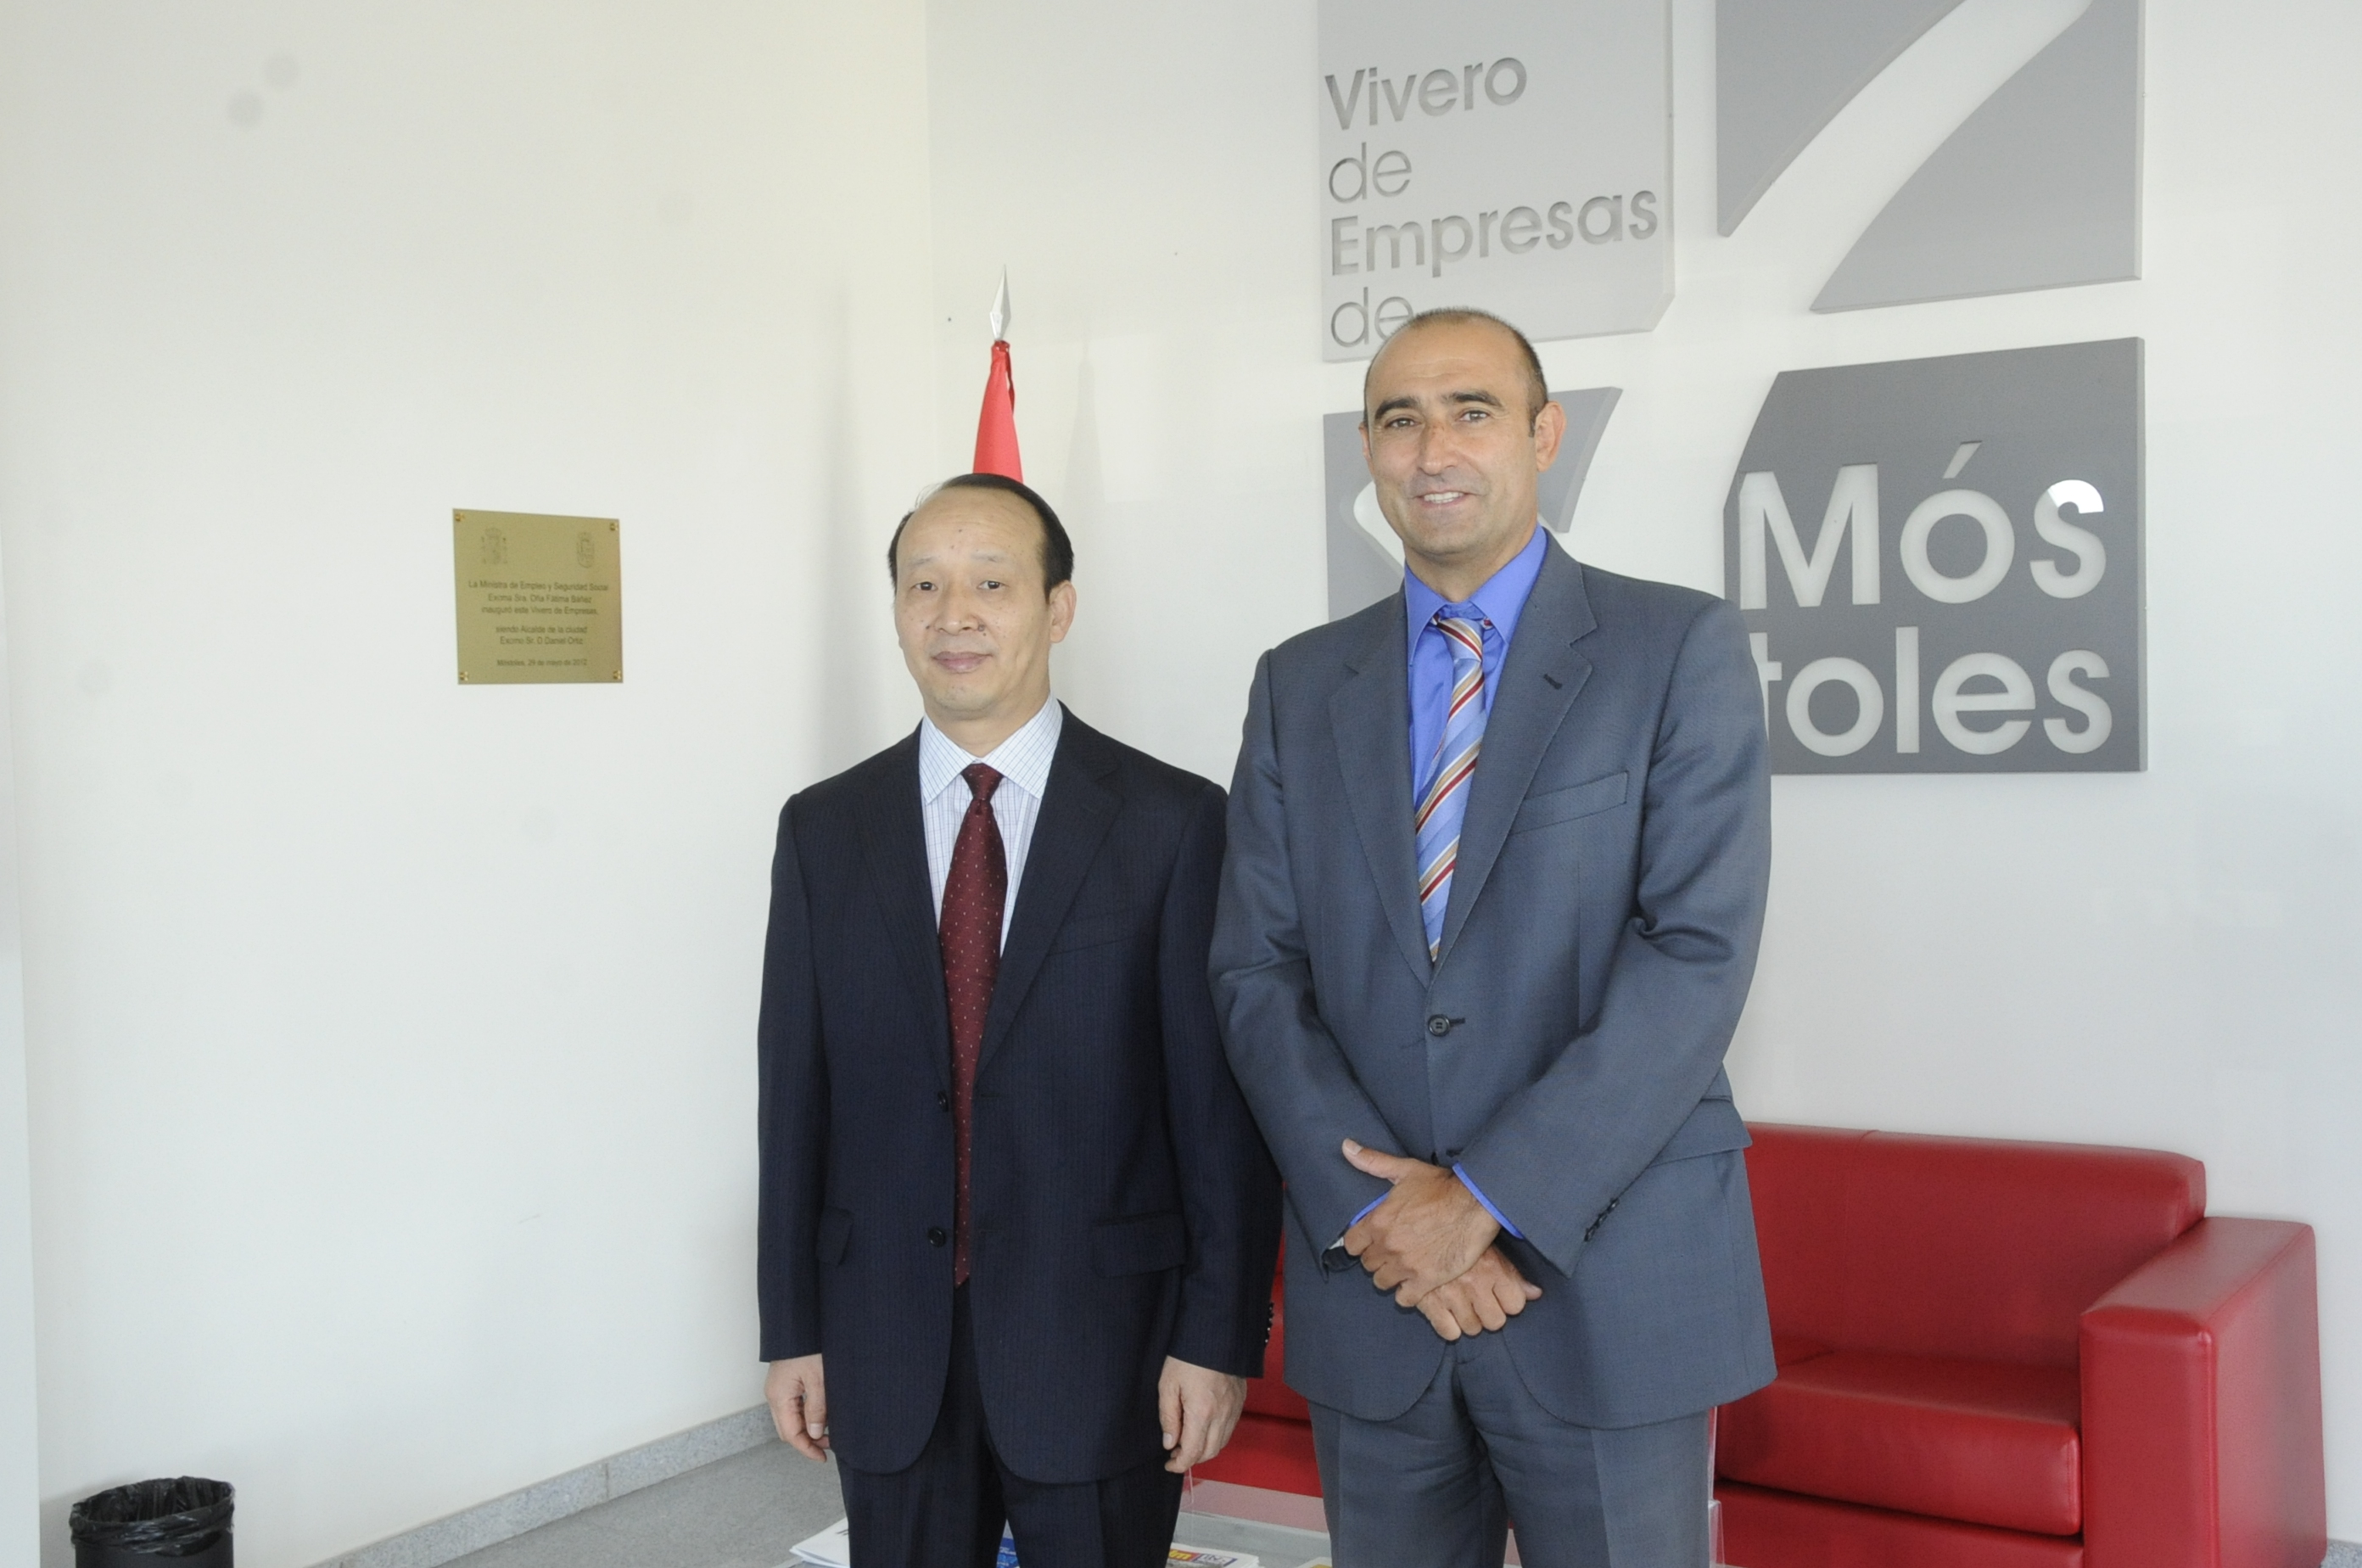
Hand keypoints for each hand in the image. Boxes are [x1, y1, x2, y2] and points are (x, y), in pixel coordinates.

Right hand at [766, 1355, 829, 1461]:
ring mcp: (777, 1389)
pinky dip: (805, 1415)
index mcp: (779, 1397)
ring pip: (790, 1419)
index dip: (806, 1449)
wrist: (798, 1323)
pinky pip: (792, 1407)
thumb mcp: (818, 1378)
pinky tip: (820, 1414)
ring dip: (807, 1428)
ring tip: (828, 1431)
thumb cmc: (807, 1346)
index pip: (790, 1434)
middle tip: (829, 1446)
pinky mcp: (784, 1383)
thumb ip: (817, 1408)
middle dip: (807, 1441)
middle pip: (787, 1430)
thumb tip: (815, 1433)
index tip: (822, 1457)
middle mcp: (774, 1395)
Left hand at [1157, 1356, 1247, 1472]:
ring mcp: (1234, 1408)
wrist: (1214, 1333)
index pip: (1193, 1453)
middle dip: (1192, 1459)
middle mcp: (1222, 1415)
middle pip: (1209, 1453)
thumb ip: (1169, 1418)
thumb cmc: (1187, 1356)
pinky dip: (1217, 1436)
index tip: (1169, 1464)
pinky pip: (1230, 1428)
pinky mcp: (1240, 1401)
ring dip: (1205, 1449)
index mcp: (1202, 1413)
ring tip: (1188, 1440)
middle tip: (1175, 1452)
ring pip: (1222, 1443)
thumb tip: (1170, 1443)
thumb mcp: (1168, 1385)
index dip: (1179, 1464)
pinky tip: (1204, 1427)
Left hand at [1341, 1140, 1498, 1307]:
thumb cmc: (1442, 1186)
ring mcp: (1406, 1265)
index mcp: (1378, 1221)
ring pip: (1382, 1282)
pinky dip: (1407, 1293)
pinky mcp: (1426, 1280)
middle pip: (1368, 1264)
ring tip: (1402, 1267)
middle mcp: (1388, 1245)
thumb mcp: (1405, 1170)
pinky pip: (1404, 1298)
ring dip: (1390, 1276)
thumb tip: (1346, 1147)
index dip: (1360, 1243)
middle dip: (1377, 1258)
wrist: (1475, 1205)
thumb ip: (1372, 1162)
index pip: (1351, 1245)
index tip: (1371, 1241)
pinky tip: (1415, 1283)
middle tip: (1391, 1252)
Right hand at [1413, 1246, 1542, 1340]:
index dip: (1508, 1301)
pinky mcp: (1428, 1303)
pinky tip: (1446, 1311)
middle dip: (1488, 1313)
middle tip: (1478, 1300)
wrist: (1419, 1223)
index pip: (1516, 1305)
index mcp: (1493, 1268)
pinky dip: (1448, 1326)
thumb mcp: (1489, 1248)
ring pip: (1473, 1329)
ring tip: (1461, 1303)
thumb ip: (1513, 1274)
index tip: (1498, 1294)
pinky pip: (1449, 1332)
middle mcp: (1474, 1284)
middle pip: (1495, 1321)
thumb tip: (1535, 1294)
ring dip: (1468, 1320)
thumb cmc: (1458, 1234)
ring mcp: (1451, 1295)